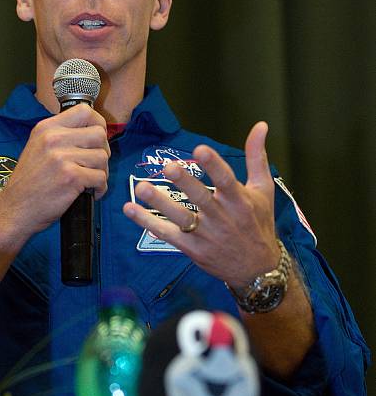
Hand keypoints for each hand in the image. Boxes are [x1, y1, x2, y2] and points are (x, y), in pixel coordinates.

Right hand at [0, 104, 109, 252]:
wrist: (15, 208)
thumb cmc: (28, 182)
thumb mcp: (38, 147)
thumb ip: (61, 136)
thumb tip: (94, 132)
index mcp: (47, 128)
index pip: (84, 111)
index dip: (98, 123)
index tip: (97, 139)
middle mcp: (54, 139)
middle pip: (99, 134)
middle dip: (103, 151)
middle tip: (94, 165)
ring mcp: (62, 158)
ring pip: (102, 157)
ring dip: (102, 172)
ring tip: (90, 181)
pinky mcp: (71, 177)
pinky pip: (100, 177)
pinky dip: (100, 188)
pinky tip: (90, 193)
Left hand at [123, 122, 278, 286]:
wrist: (257, 270)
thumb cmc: (259, 223)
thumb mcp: (263, 190)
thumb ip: (257, 157)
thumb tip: (260, 125)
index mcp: (240, 201)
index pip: (227, 180)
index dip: (214, 166)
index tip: (200, 150)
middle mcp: (222, 218)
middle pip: (201, 198)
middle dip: (184, 183)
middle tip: (168, 167)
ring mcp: (206, 235)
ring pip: (181, 218)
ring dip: (160, 203)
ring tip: (141, 188)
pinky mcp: (193, 249)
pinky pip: (167, 235)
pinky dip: (148, 223)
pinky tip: (130, 209)